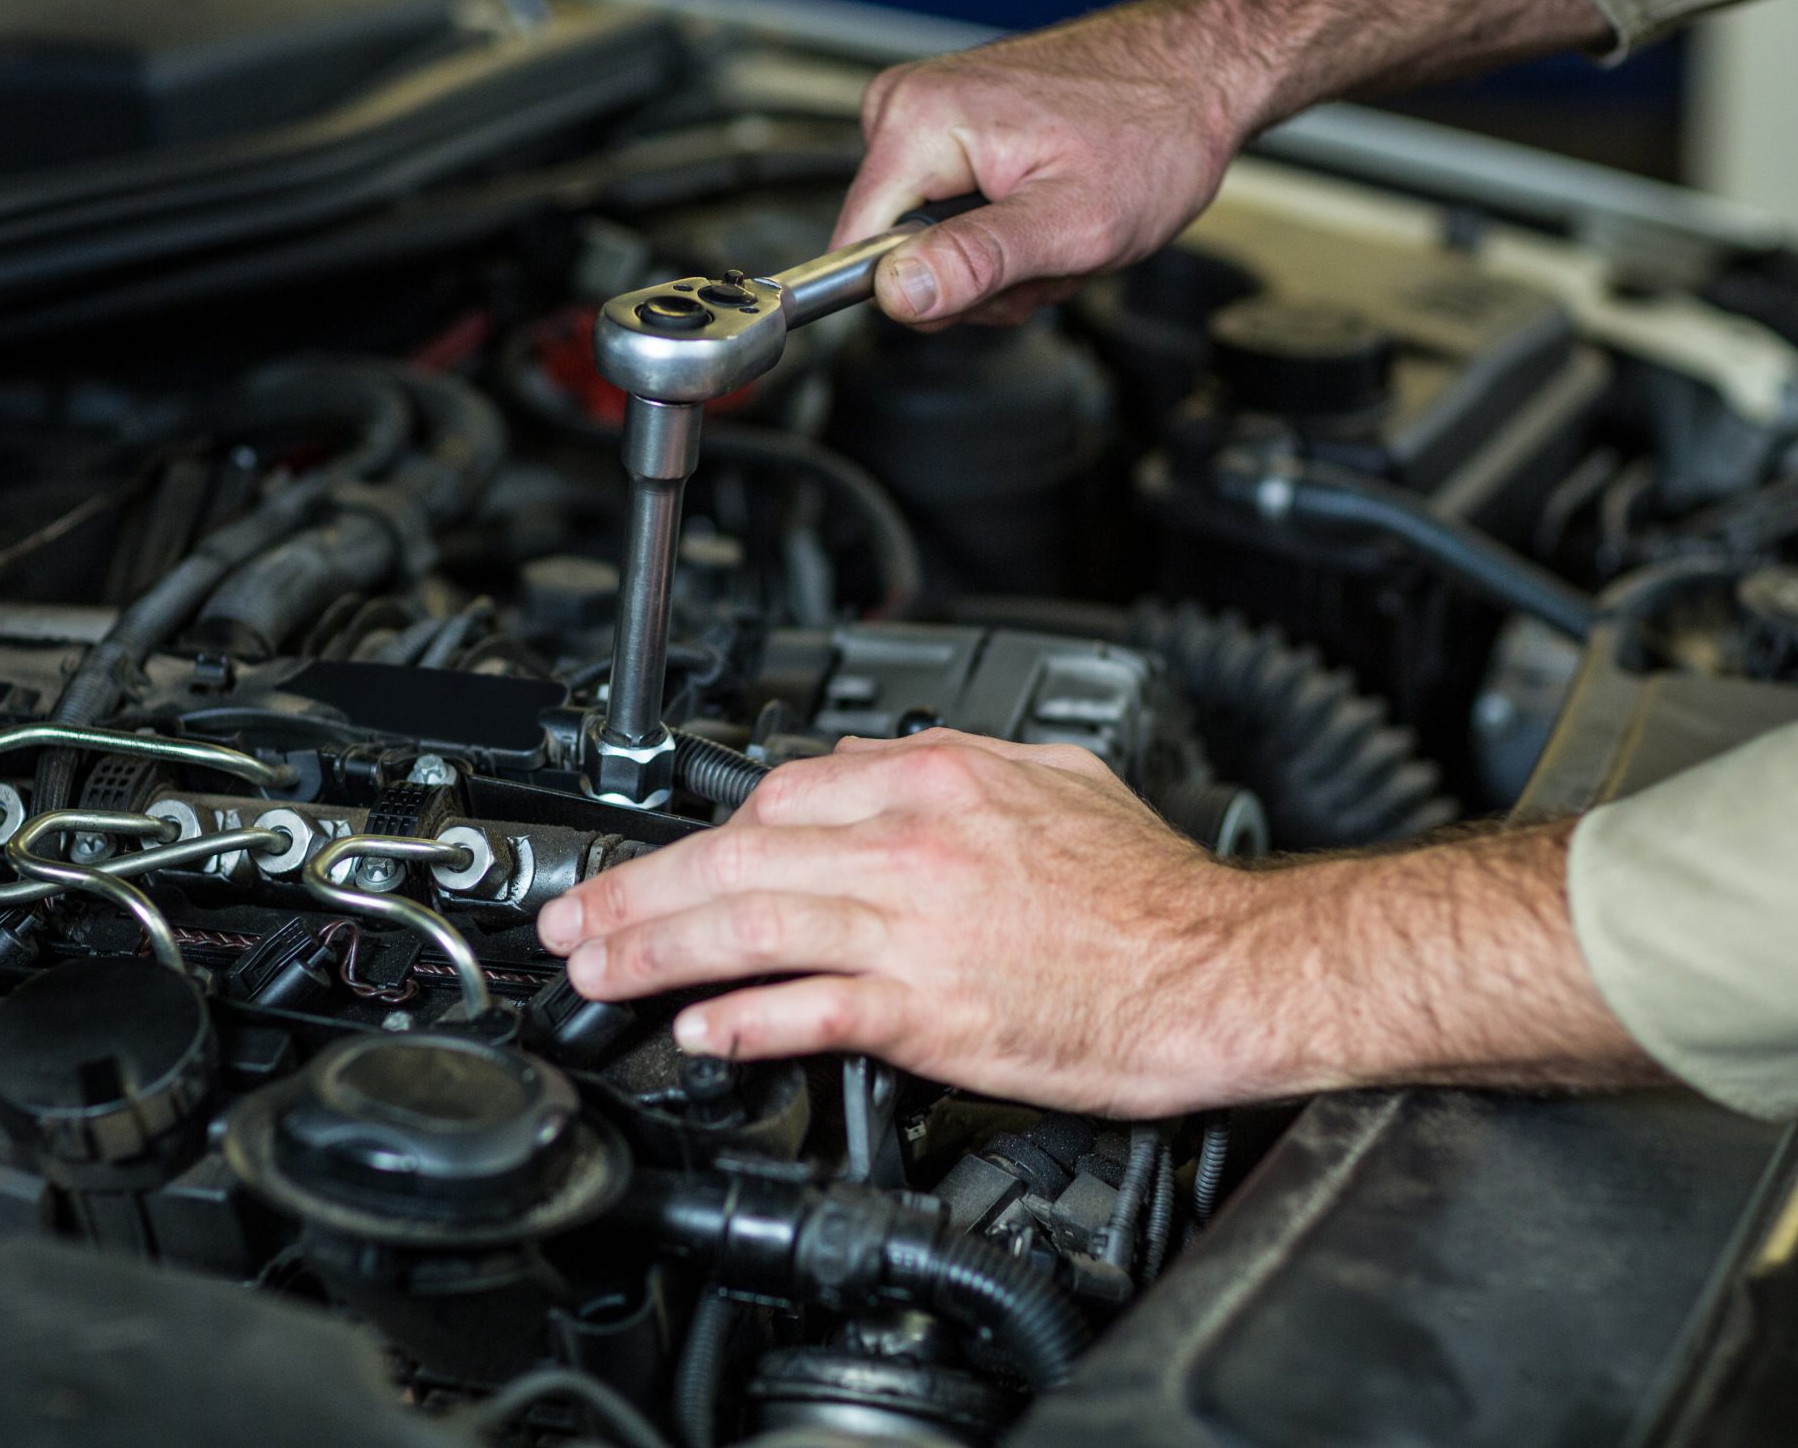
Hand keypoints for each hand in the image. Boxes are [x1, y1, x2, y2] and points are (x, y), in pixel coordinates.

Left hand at [534, 730, 1653, 1116]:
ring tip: (597, 971)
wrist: (1222, 969)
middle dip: (638, 889)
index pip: (783, 794)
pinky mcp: (929, 1013)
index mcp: (941, 780)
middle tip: (576, 918)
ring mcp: (915, 929)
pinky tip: (697, 1029)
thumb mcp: (1054, 781)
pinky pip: (809, 1011)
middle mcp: (914, 845)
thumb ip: (955, 769)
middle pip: (737, 858)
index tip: (670, 862)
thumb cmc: (1153, 890)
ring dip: (653, 950)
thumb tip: (877, 768)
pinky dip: (740, 1019)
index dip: (709, 835)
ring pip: (748, 928)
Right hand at [831, 0, 1257, 330]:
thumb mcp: (1073, 223)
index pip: (856, 249)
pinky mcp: (952, 125)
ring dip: (1004, 260)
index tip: (997, 280)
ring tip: (1061, 224)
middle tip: (1052, 250)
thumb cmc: (1154, 133)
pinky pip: (953, 214)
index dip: (924, 292)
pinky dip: (1009, 230)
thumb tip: (897, 294)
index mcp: (920, 123)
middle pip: (899, 253)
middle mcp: (908, 107)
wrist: (1198, 71)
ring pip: (931, 243)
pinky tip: (1052, 208)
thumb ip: (978, 262)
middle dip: (981, 277)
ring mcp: (929, 113)